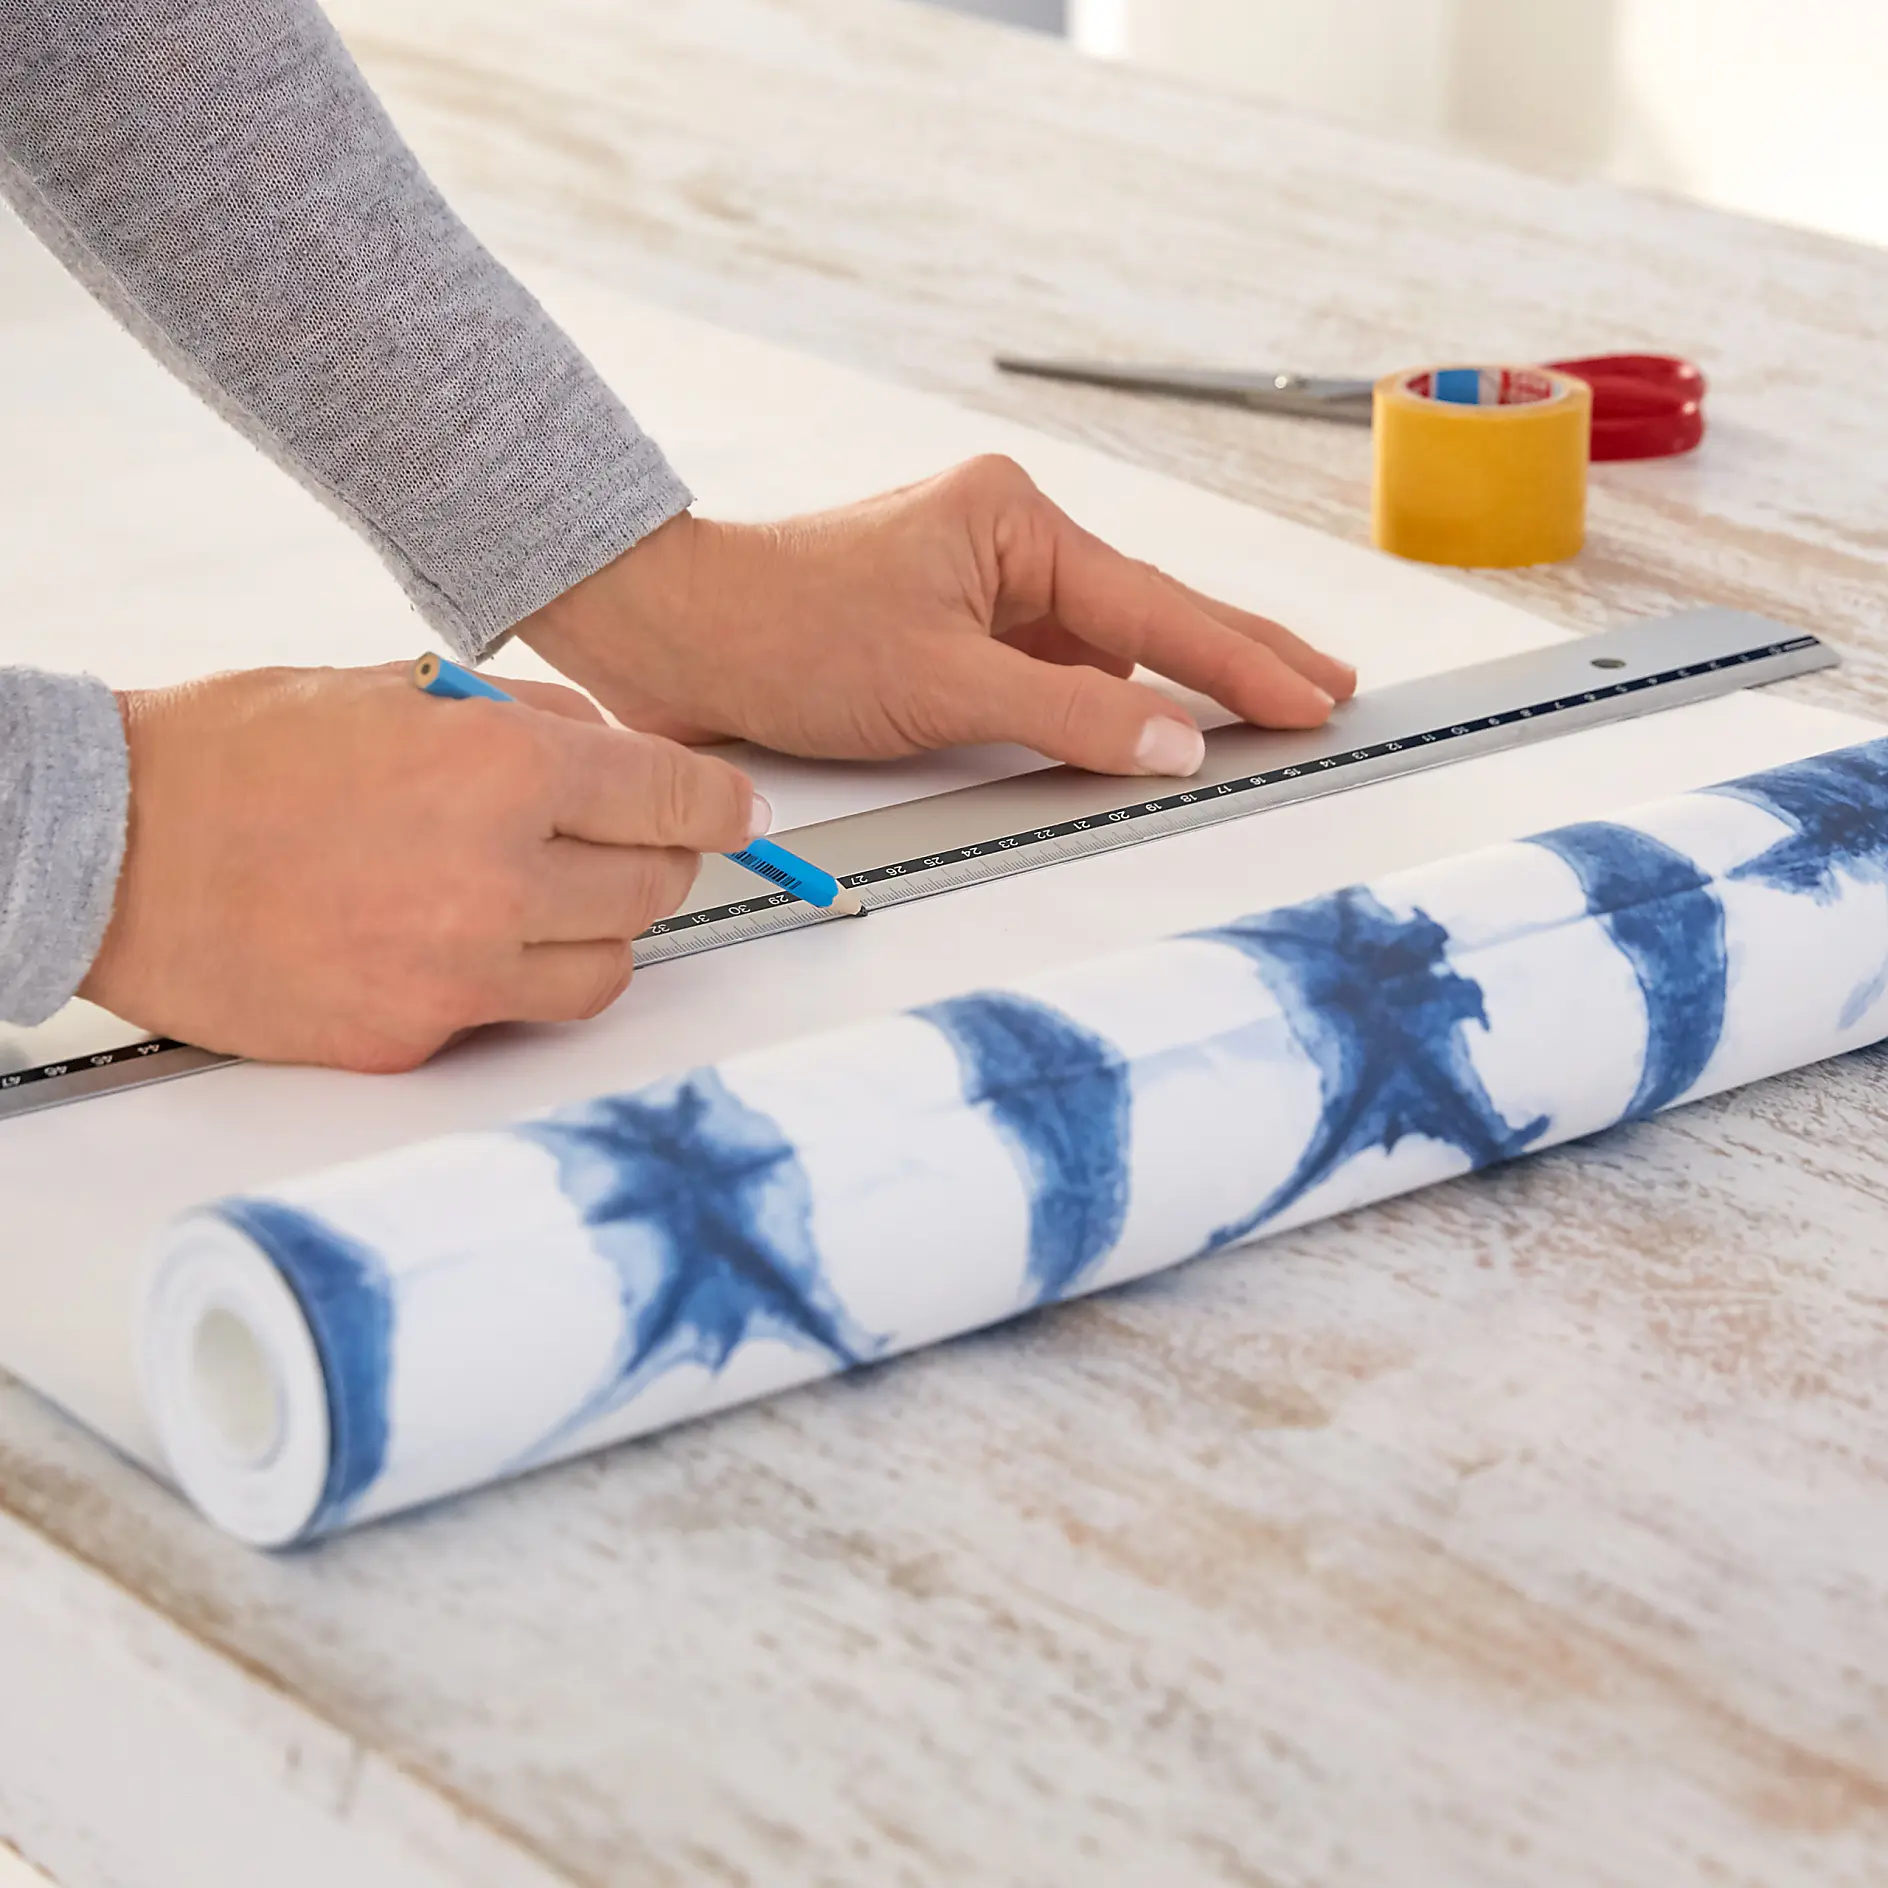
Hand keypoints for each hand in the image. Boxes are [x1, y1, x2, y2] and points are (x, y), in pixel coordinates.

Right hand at [80, 665, 762, 1071]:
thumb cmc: (234, 756)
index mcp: (499, 770)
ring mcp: (455, 971)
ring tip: (535, 893)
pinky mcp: (414, 1036)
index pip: (679, 798)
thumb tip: (619, 752)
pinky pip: (518, 1015)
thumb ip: (528, 720)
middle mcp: (494, 878)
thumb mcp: (398, 690)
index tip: (735, 814)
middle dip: (654, 859)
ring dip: (597, 930)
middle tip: (619, 841)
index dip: (722, 805)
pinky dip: (516, 980)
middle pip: (657, 889)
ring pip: (608, 970)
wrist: (109, 851)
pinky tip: (461, 937)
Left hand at [518, 455, 1356, 776]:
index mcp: (1015, 523)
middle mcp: (1006, 544)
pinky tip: (1134, 738)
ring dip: (1162, 692)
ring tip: (1260, 717)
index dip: (1242, 662)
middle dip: (1238, 655)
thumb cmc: (783, 632)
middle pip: (1147, 615)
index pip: (1153, 609)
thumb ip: (1067, 718)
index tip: (1318, 697)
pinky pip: (1045, 674)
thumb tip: (1174, 743)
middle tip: (1329, 687)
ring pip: (1097, 651)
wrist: (672, 637)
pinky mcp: (947, 630)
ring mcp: (977, 588)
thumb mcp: (940, 684)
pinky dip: (1089, 710)